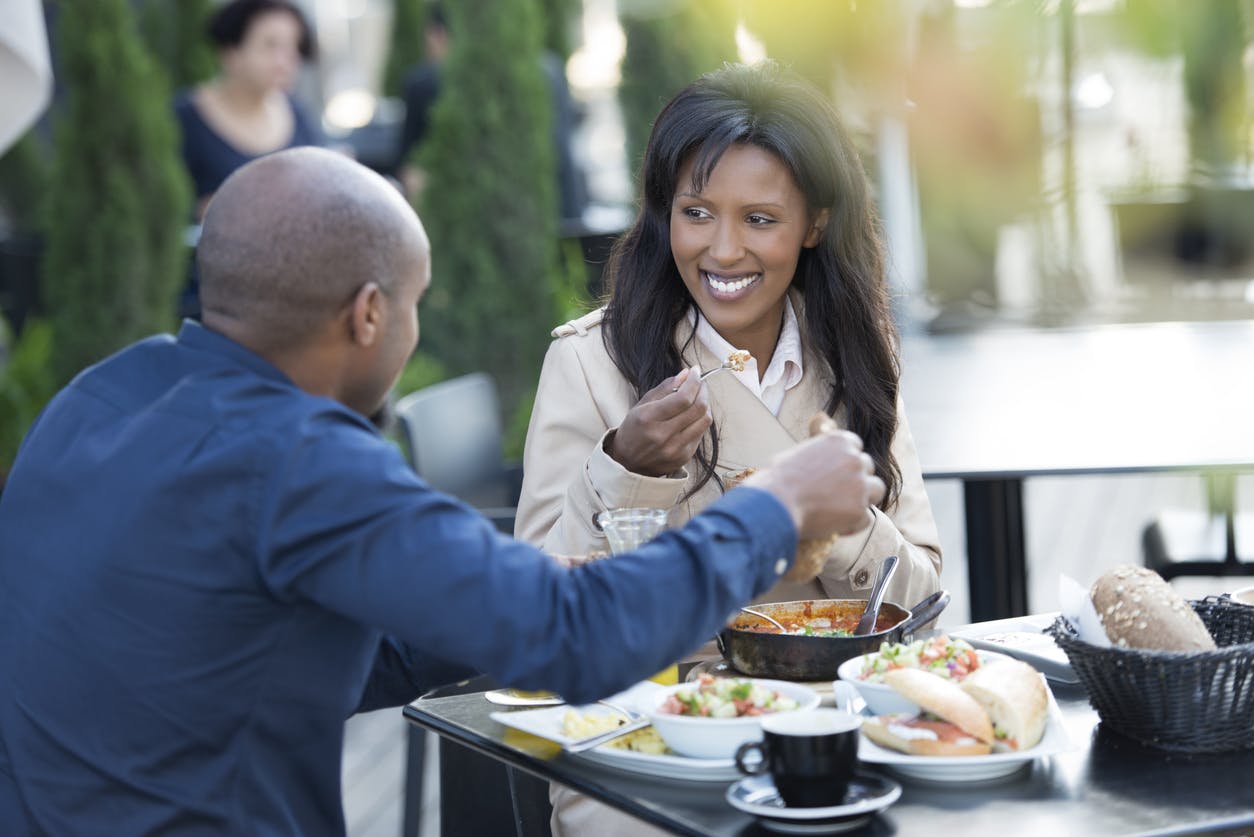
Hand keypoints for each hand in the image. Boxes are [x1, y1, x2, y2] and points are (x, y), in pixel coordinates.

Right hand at [608, 366, 712, 476]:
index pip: (683, 398)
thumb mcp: (641, 405)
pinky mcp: (683, 457)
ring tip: (698, 398)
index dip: (694, 382)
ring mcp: (675, 449)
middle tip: (699, 383)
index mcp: (649, 418)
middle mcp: (663, 435)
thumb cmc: (633, 429)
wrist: (627, 463)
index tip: (695, 371)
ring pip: (704, 421)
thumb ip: (665, 388)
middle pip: (698, 408)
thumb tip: (687, 373)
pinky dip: (699, 421)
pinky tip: (691, 416)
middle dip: (703, 390)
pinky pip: (700, 433)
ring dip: (705, 405)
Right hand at [744, 417, 884, 539]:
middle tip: (836, 493)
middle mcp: (854, 459)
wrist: (775, 504)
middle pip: (867, 466)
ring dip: (863, 498)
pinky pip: (866, 518)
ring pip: (876, 489)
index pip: (855, 446)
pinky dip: (853, 523)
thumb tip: (822, 426)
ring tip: (842, 509)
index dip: (845, 461)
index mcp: (839, 440)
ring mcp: (859, 485)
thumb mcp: (798, 451)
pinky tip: (835, 526)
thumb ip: (818, 446)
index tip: (834, 473)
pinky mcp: (859, 510)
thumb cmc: (778, 479)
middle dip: (856, 478)